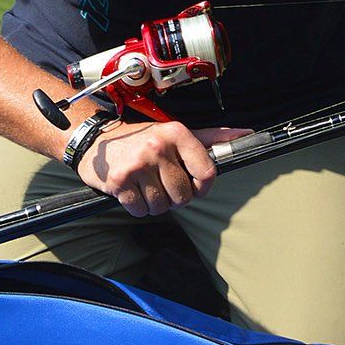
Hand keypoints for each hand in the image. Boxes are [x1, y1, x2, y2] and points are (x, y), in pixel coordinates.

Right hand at [78, 121, 253, 216]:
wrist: (98, 142)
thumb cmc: (142, 140)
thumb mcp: (177, 133)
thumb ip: (211, 138)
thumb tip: (246, 134)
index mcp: (177, 133)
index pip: (207, 173)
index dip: (202, 187)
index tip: (195, 186)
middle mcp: (158, 146)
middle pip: (184, 195)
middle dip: (175, 197)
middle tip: (162, 183)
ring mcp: (137, 164)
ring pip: (162, 206)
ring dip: (155, 203)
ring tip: (146, 185)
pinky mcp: (119, 181)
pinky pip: (141, 210)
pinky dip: (138, 207)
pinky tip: (133, 191)